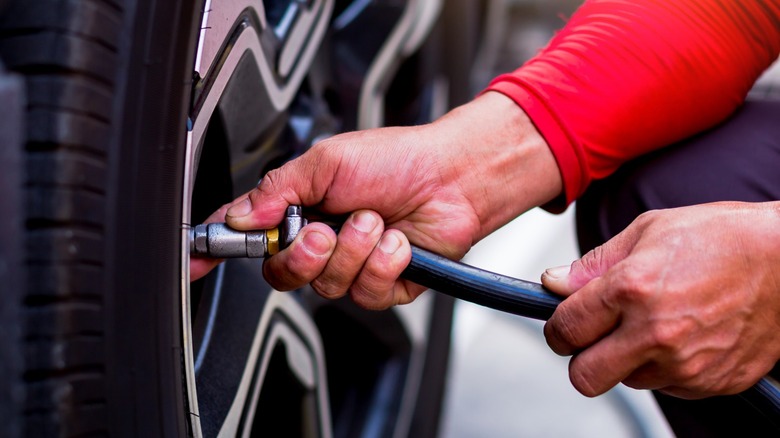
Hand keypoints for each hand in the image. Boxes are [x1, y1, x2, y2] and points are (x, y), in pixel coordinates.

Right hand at [191, 92, 560, 308]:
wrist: (452, 176)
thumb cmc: (397, 160)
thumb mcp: (327, 162)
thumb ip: (278, 191)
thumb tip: (242, 216)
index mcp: (300, 210)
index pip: (248, 236)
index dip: (218, 249)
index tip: (196, 258)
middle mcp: (322, 241)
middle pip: (283, 273)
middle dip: (304, 253)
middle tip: (324, 229)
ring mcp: (352, 264)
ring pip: (328, 285)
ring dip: (354, 249)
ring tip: (375, 221)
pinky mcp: (383, 283)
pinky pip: (367, 291)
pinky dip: (384, 262)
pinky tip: (397, 241)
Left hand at [542, 201, 779, 398]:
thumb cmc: (721, 237)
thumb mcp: (647, 230)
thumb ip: (593, 264)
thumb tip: (554, 283)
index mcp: (631, 289)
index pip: (564, 329)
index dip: (557, 328)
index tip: (564, 323)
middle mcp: (656, 333)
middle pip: (585, 377)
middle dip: (581, 357)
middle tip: (595, 335)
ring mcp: (686, 364)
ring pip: (627, 381)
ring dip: (627, 359)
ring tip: (654, 322)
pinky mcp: (712, 383)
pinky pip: (667, 386)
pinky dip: (664, 366)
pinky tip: (683, 334)